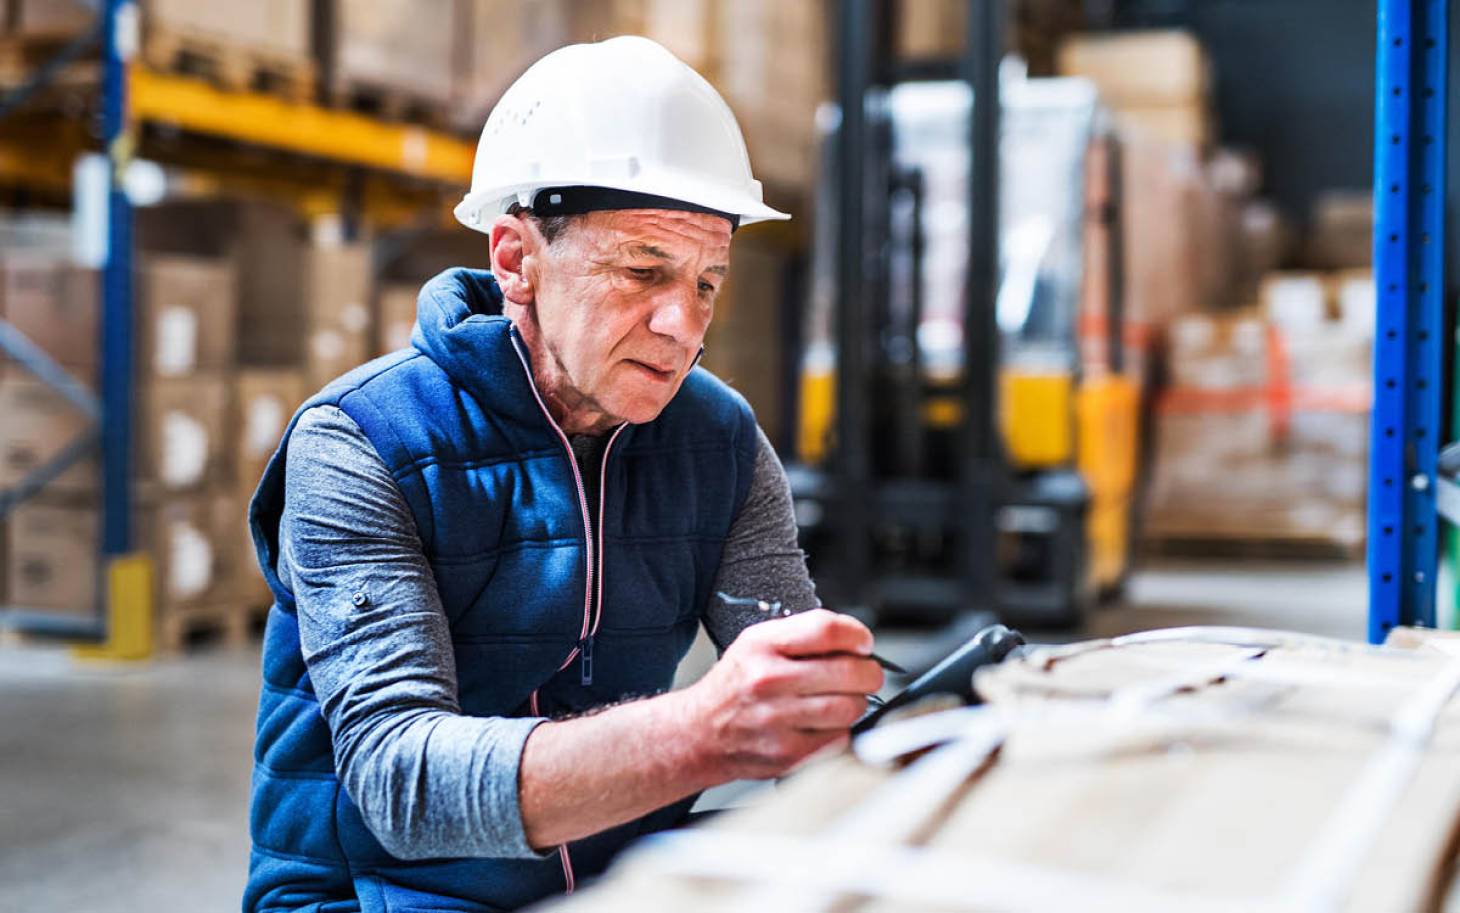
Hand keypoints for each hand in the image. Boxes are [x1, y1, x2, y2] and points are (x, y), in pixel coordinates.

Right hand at [681, 608, 883, 780]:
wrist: (699, 734)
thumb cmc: (735, 686)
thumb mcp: (756, 644)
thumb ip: (803, 636)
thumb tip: (856, 643)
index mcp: (762, 646)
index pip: (827, 630)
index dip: (857, 636)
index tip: (863, 643)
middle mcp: (768, 681)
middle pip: (848, 671)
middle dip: (868, 672)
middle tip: (865, 674)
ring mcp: (778, 720)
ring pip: (850, 708)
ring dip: (856, 703)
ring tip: (841, 699)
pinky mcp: (788, 754)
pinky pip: (840, 738)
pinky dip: (840, 730)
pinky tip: (822, 724)